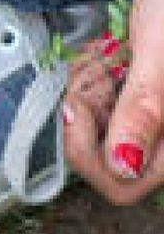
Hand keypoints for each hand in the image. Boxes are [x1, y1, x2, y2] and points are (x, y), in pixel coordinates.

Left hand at [65, 0, 163, 203]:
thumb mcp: (162, 49)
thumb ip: (145, 108)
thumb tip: (123, 164)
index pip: (124, 184)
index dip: (88, 154)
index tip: (78, 108)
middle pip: (105, 155)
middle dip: (89, 113)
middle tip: (96, 71)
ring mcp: (157, 109)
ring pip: (100, 125)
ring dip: (91, 89)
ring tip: (108, 53)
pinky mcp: (144, 88)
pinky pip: (106, 98)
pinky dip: (96, 75)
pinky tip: (109, 50)